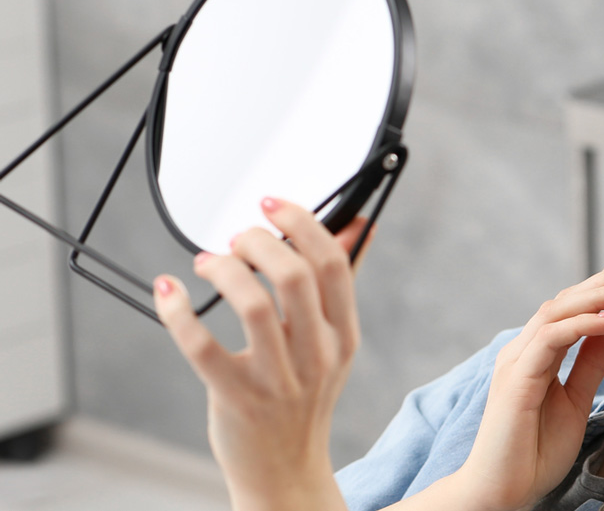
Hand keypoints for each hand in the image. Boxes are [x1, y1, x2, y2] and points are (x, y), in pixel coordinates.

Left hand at [153, 198, 369, 510]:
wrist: (285, 472)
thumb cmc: (305, 398)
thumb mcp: (333, 343)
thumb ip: (340, 284)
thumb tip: (360, 225)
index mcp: (344, 336)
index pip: (333, 265)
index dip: (303, 223)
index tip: (273, 205)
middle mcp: (317, 357)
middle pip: (294, 276)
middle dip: (258, 240)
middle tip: (237, 238)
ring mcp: (278, 381)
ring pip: (251, 305)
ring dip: (224, 270)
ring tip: (208, 263)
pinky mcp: (235, 399)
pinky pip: (202, 347)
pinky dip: (179, 311)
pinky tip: (169, 291)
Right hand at [452, 247, 603, 510]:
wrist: (502, 490)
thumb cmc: (533, 451)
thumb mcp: (576, 400)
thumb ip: (591, 362)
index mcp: (536, 353)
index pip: (571, 307)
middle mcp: (523, 349)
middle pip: (565, 300)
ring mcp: (516, 361)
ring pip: (557, 311)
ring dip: (600, 296)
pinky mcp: (516, 379)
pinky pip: (552, 340)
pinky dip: (583, 326)